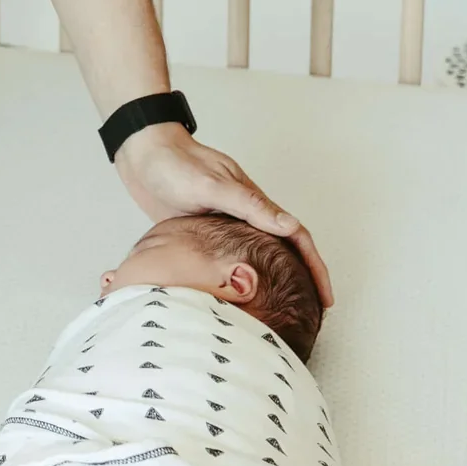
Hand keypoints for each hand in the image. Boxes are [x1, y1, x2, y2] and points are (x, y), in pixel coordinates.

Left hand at [111, 122, 333, 306]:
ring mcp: (224, 222)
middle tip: (312, 313)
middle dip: (302, 278)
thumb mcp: (212, 184)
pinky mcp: (202, 230)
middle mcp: (243, 214)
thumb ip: (248, 204)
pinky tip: (236, 297)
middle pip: (284, 249)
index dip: (314, 266)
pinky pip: (229, 257)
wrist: (141, 153)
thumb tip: (290, 225)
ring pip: (258, 256)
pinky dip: (242, 276)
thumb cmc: (173, 165)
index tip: (325, 297)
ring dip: (275, 279)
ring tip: (281, 311)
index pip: (296, 236)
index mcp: (252, 202)